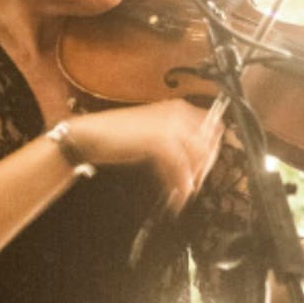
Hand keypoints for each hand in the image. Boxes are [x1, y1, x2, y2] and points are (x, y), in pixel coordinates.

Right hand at [66, 99, 222, 212]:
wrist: (90, 135)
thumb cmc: (117, 136)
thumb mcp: (152, 134)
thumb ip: (174, 144)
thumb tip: (192, 164)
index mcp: (178, 108)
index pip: (213, 129)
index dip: (212, 152)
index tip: (203, 170)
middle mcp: (177, 113)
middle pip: (209, 143)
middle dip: (204, 168)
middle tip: (194, 185)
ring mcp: (169, 126)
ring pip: (198, 156)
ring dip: (193, 179)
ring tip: (183, 194)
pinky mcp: (159, 140)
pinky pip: (180, 166)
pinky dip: (181, 183)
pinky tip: (177, 195)